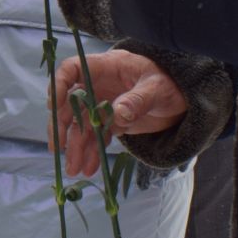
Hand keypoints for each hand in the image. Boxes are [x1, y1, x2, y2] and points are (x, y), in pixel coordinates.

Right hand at [50, 50, 187, 176]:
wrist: (183, 98)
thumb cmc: (170, 83)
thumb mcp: (158, 88)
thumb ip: (138, 99)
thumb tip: (117, 113)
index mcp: (106, 67)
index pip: (72, 69)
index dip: (59, 85)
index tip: (54, 106)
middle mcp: (98, 85)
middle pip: (70, 103)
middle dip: (62, 127)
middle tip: (58, 148)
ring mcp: (103, 104)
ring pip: (81, 125)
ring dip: (75, 147)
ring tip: (74, 170)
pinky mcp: (111, 122)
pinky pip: (97, 138)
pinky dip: (92, 153)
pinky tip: (90, 168)